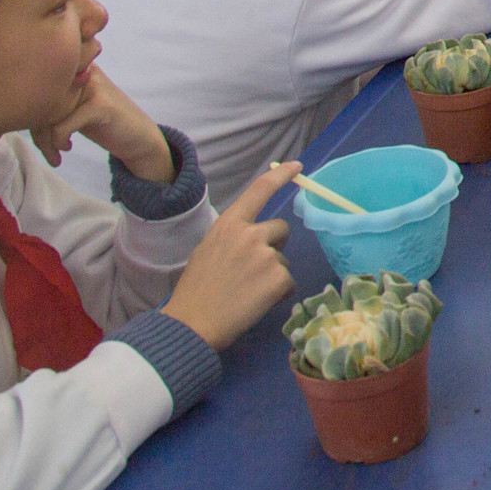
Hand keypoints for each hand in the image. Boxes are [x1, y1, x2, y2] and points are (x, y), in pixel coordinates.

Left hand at [36, 67, 170, 179]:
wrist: (139, 137)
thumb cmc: (101, 122)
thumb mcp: (71, 107)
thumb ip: (48, 100)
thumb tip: (11, 108)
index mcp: (74, 64)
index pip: (36, 83)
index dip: (28, 112)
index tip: (39, 134)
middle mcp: (83, 68)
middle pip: (39, 98)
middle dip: (37, 129)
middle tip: (46, 149)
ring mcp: (93, 85)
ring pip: (47, 112)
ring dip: (46, 140)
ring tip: (54, 153)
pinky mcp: (100, 105)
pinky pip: (62, 126)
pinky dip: (59, 141)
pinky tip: (67, 148)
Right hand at [159, 165, 298, 352]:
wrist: (193, 323)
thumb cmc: (196, 289)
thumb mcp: (208, 250)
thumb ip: (233, 237)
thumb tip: (255, 238)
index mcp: (229, 224)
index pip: (259, 191)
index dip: (281, 176)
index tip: (298, 166)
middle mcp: (250, 234)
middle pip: (282, 229)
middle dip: (275, 245)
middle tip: (252, 270)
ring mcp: (267, 255)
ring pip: (284, 259)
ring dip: (273, 274)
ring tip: (247, 292)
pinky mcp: (279, 278)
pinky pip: (289, 282)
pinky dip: (278, 293)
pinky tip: (256, 303)